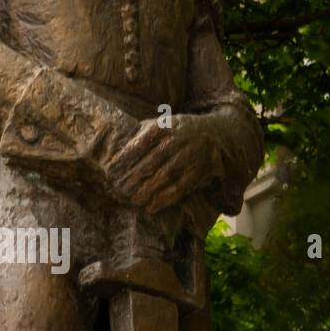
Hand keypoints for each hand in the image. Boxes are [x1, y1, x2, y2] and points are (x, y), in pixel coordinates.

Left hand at [104, 113, 221, 213]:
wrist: (217, 134)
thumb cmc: (180, 131)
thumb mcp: (164, 123)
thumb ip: (143, 132)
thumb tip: (117, 148)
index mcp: (166, 126)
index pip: (142, 141)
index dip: (126, 156)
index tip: (112, 168)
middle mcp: (179, 139)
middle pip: (153, 160)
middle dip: (135, 176)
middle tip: (120, 189)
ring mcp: (191, 155)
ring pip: (166, 175)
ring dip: (148, 190)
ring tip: (134, 200)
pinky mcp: (199, 171)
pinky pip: (180, 188)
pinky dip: (165, 199)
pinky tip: (151, 207)